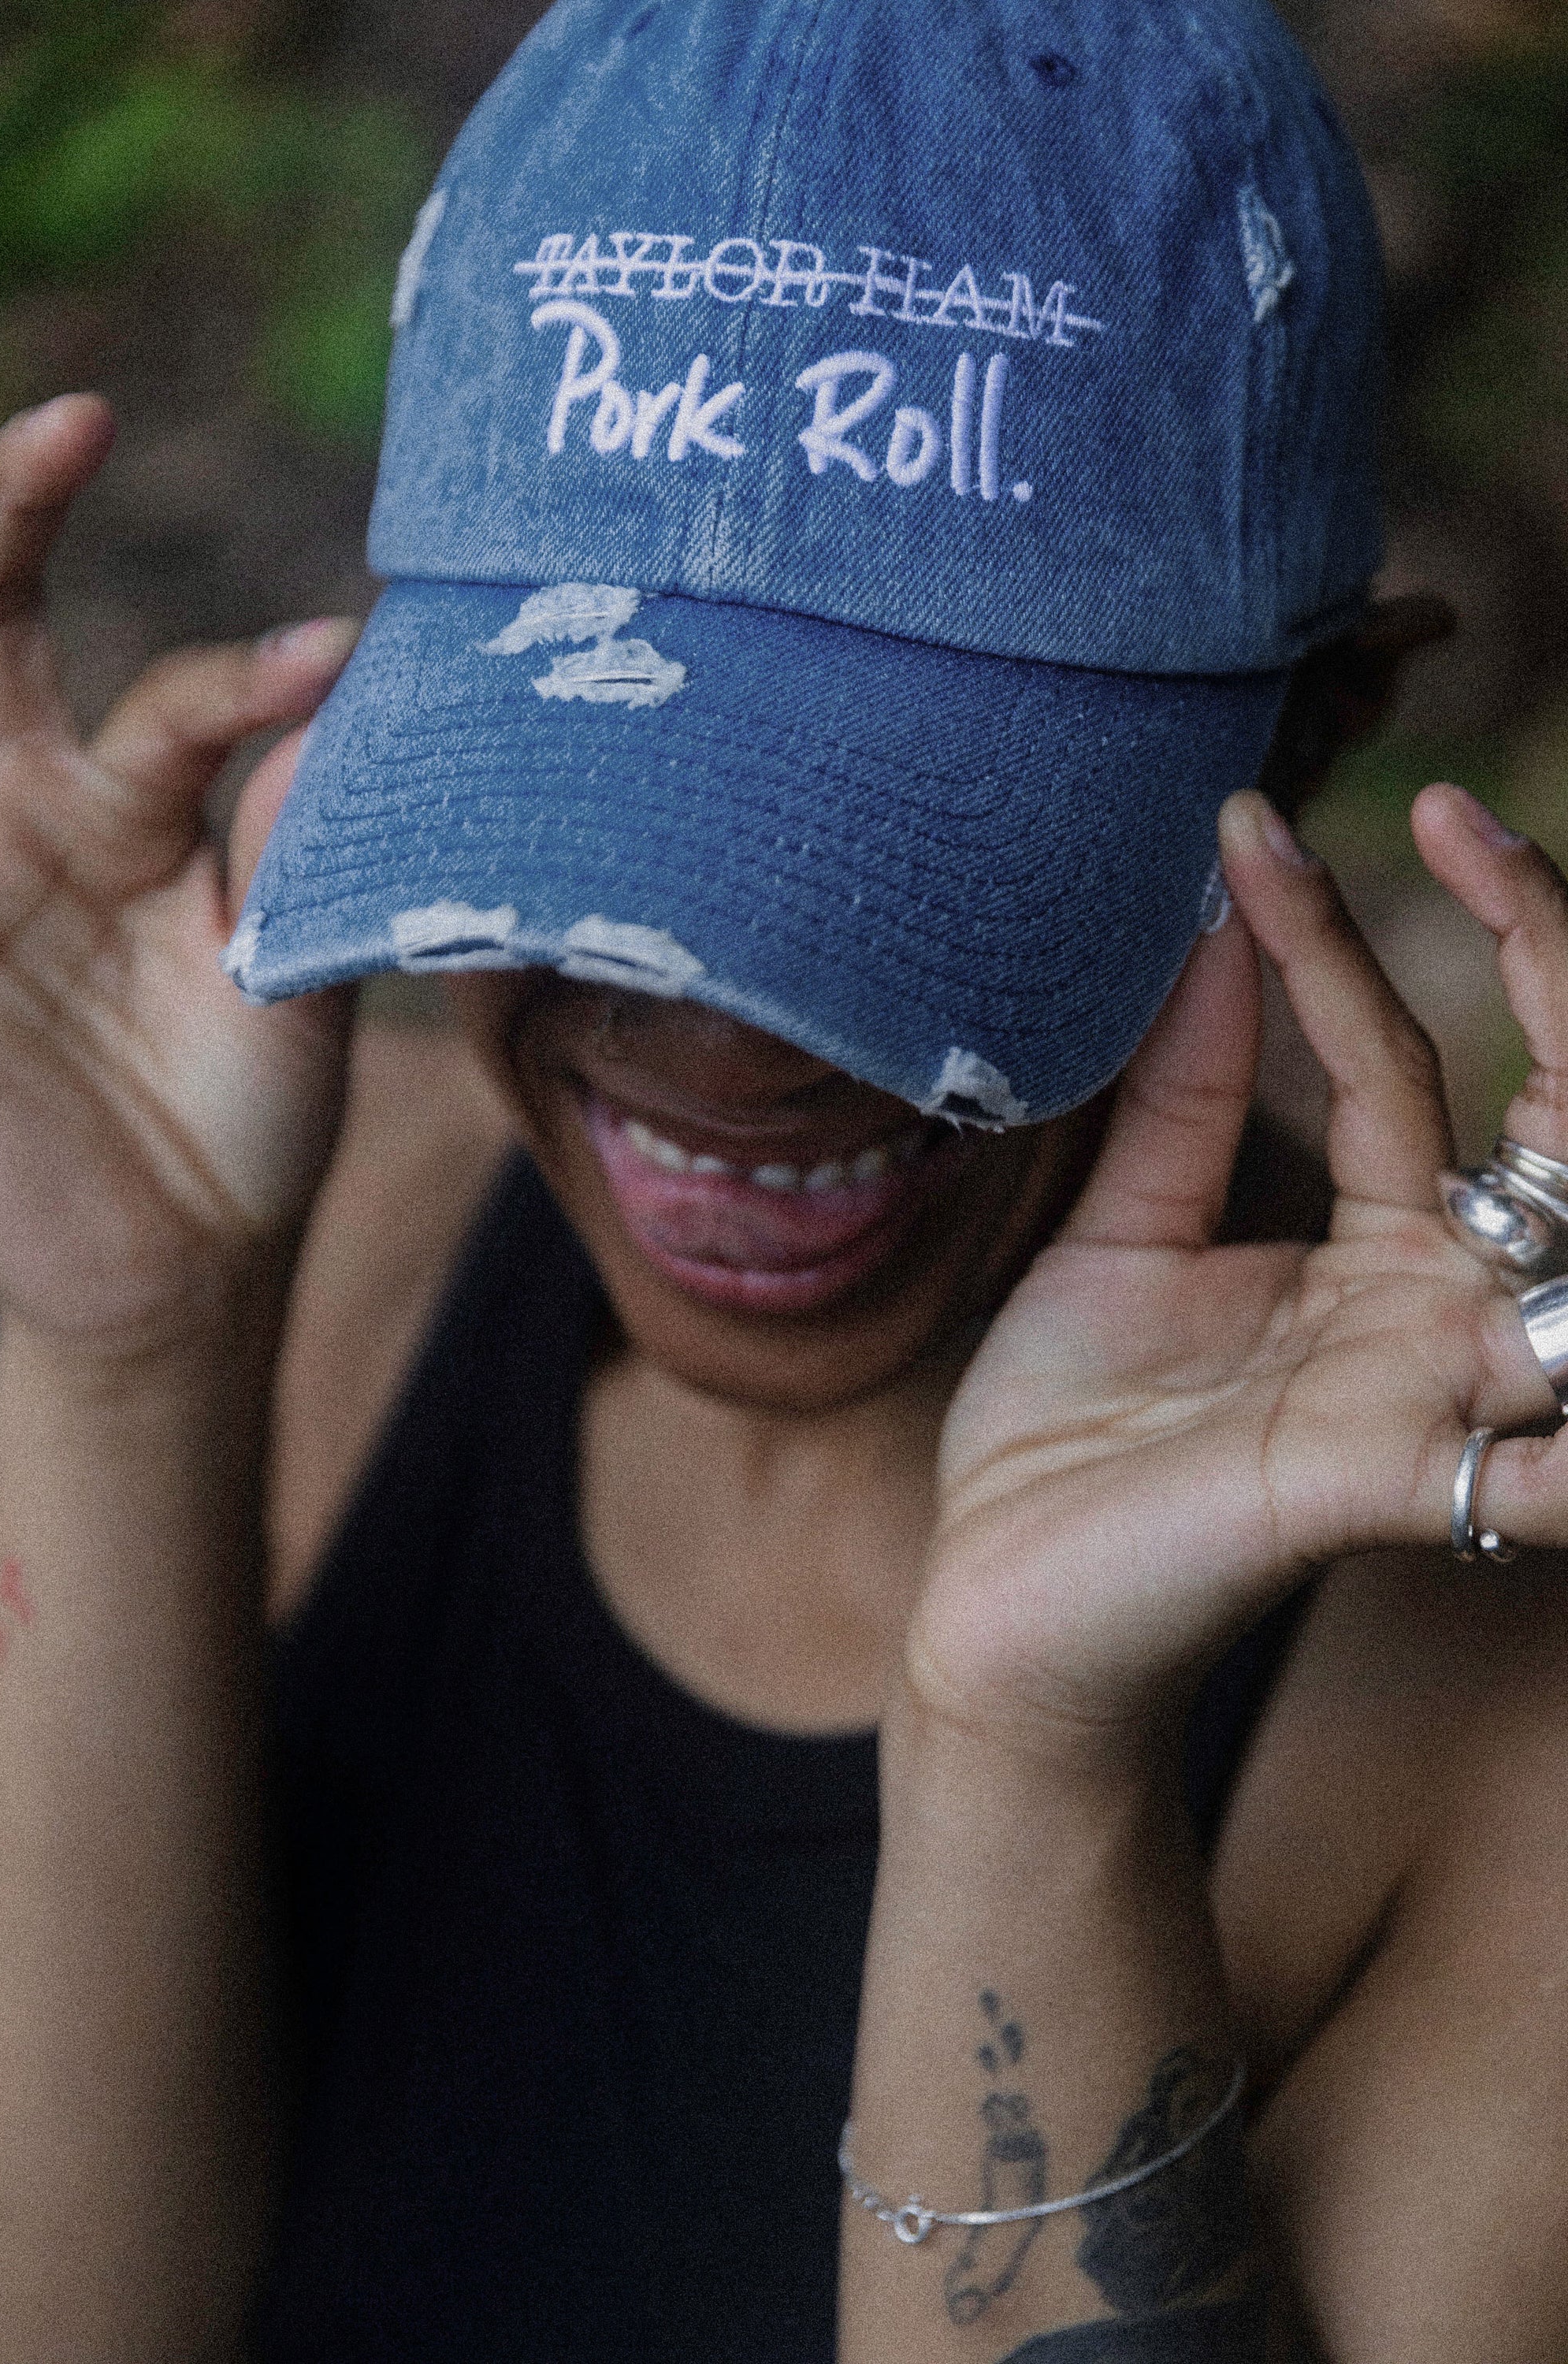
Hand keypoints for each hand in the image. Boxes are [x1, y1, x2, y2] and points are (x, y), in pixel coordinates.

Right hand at [0, 397, 357, 1351]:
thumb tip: (335, 711)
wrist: (170, 1269)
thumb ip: (299, 859)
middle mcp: (35, 813)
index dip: (244, 677)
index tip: (329, 660)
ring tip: (22, 469)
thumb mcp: (289, 990)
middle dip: (10, 521)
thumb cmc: (243, 1120)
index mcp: (139, 813)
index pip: (178, 698)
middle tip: (68, 427)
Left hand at [912, 786, 1566, 1754]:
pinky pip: (1530, 1454)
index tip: (1251, 819)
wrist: (1000, 1604)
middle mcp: (1429, 1313)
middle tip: (1474, 823)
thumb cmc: (1067, 1437)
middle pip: (1552, 1126)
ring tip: (1550, 917)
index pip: (1399, 1061)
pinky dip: (1565, 1440)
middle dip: (1549, 971)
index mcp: (1372, 1250)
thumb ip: (1181, 1100)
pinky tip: (1563, 1378)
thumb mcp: (1121, 1237)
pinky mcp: (1383, 1479)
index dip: (1336, 937)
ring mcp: (1426, 1395)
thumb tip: (1207, 929)